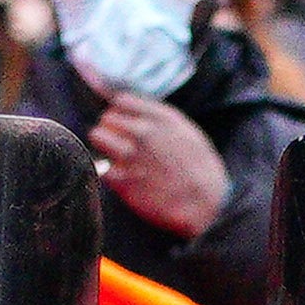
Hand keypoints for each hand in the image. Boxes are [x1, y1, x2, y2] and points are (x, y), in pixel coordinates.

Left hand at [83, 85, 227, 239]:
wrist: (206, 203)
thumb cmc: (200, 169)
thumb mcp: (186, 131)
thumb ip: (158, 118)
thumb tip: (135, 110)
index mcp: (161, 119)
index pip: (122, 101)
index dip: (121, 112)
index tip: (125, 123)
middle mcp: (144, 133)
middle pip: (107, 117)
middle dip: (111, 129)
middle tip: (120, 143)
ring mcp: (132, 157)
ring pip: (98, 136)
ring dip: (104, 146)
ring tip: (116, 157)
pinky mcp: (124, 181)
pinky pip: (102, 167)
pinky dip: (107, 172)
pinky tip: (121, 177)